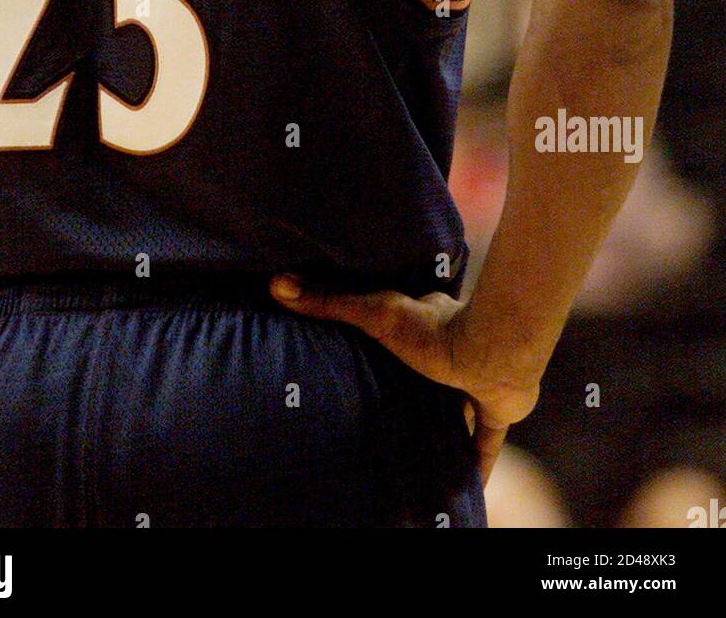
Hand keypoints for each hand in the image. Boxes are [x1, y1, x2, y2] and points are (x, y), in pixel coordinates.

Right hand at [269, 275, 538, 486]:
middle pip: (431, 375)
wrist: (491, 351)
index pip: (406, 333)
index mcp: (425, 327)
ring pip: (458, 409)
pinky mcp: (494, 412)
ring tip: (419, 450)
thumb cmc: (431, 328)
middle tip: (390, 411)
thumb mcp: (372, 313)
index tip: (372, 356)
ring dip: (445, 425)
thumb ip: (329, 302)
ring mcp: (475, 384)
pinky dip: (477, 465)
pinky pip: (485, 444)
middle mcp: (453, 354)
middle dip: (416, 389)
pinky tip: (467, 487)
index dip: (391, 342)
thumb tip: (277, 284)